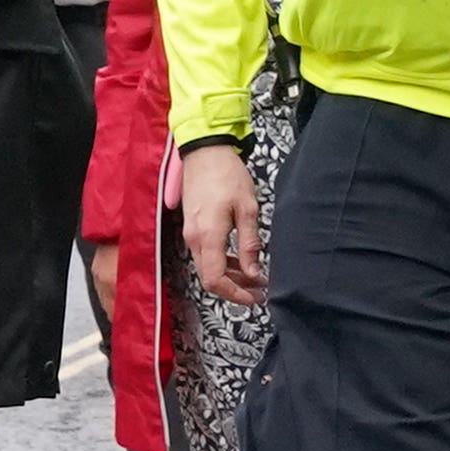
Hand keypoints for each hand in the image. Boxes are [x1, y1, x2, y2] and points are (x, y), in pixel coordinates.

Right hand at [180, 142, 265, 305]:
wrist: (204, 152)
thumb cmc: (227, 175)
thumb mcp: (247, 208)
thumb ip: (249, 244)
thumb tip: (253, 272)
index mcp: (208, 236)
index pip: (215, 280)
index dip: (234, 294)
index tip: (254, 298)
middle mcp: (194, 239)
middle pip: (210, 278)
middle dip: (234, 289)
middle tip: (259, 291)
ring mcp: (190, 233)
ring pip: (207, 267)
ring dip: (230, 276)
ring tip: (254, 277)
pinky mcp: (192, 227)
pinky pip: (205, 254)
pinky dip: (222, 262)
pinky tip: (240, 260)